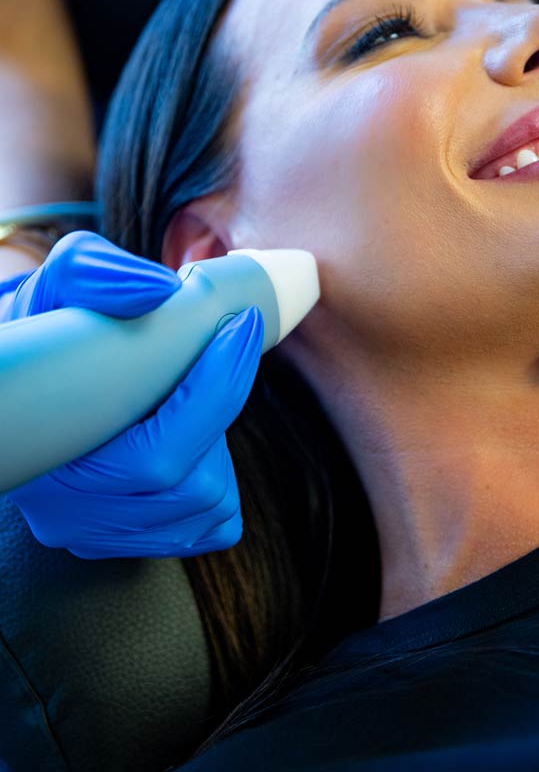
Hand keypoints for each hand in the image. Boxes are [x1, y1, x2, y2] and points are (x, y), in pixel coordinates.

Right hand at [1, 231, 263, 556]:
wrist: (23, 374)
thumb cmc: (46, 326)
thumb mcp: (59, 286)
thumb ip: (98, 274)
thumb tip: (160, 291)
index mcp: (49, 453)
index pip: (158, 456)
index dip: (217, 390)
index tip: (241, 323)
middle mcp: (66, 510)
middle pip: (191, 484)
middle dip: (221, 405)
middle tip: (224, 343)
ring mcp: (92, 531)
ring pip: (206, 505)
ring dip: (217, 441)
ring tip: (190, 389)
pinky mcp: (118, 538)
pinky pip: (206, 526)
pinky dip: (216, 476)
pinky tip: (193, 432)